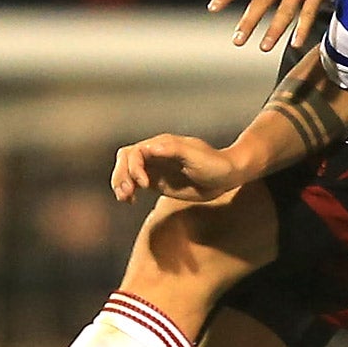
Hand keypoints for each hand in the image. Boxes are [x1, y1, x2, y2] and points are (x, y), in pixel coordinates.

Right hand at [112, 136, 240, 202]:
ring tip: (125, 199)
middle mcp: (154, 154)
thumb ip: (174, 150)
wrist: (226, 177)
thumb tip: (151, 148)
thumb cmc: (215, 164)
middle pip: (125, 160)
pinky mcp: (157, 182)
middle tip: (127, 193)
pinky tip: (130, 201)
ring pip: (127, 171)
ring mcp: (155, 168)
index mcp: (162, 145)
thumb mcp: (197, 156)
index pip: (135, 152)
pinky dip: (128, 191)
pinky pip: (135, 184)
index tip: (143, 184)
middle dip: (121, 175)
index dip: (134, 167)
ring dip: (121, 183)